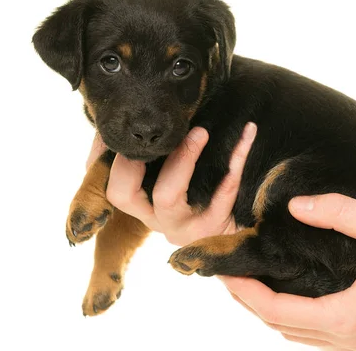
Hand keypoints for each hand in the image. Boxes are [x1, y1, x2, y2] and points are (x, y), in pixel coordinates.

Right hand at [86, 123, 256, 245]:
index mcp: (142, 207)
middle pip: (125, 195)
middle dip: (134, 160)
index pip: (111, 188)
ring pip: (168, 196)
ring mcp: (184, 227)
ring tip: (200, 132)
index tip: (120, 129)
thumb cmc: (199, 197)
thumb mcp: (169, 182)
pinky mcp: (215, 226)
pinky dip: (235, 160)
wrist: (238, 228)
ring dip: (181, 158)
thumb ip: (146, 159)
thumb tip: (120, 126)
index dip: (107, 160)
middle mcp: (156, 219)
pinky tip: (248, 133)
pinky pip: (223, 192)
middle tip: (156, 131)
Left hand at [221, 193, 355, 349]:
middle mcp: (345, 335)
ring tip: (242, 278)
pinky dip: (283, 312)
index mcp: (346, 315)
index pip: (278, 309)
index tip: (224, 270)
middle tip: (224, 270)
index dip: (246, 291)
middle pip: (278, 323)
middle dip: (246, 299)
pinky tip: (275, 289)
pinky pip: (307, 329)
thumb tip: (293, 206)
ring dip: (262, 308)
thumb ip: (337, 212)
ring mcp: (352, 338)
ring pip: (290, 330)